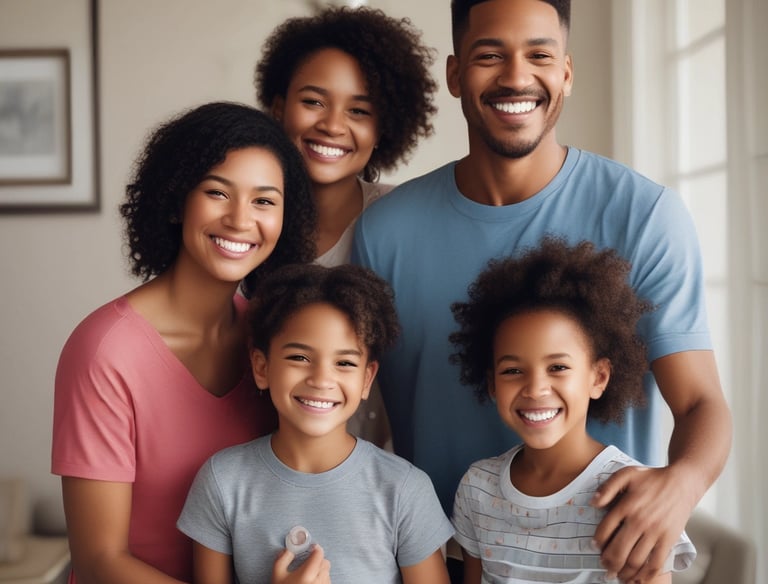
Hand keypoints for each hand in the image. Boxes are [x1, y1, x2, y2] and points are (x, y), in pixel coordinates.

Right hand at [271, 544, 330, 583]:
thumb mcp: (278, 573)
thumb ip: (283, 558)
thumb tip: (290, 549)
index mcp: (307, 574)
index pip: (319, 555)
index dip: (316, 549)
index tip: (312, 548)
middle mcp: (318, 581)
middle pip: (325, 563)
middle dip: (318, 560)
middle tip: (309, 562)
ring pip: (327, 573)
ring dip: (321, 570)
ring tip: (310, 574)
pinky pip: (327, 582)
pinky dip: (322, 579)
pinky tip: (312, 582)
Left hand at [591, 465, 694, 582]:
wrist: (682, 483)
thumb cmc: (652, 478)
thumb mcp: (626, 474)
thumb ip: (608, 487)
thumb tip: (593, 503)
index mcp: (627, 505)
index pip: (605, 530)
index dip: (597, 542)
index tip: (594, 547)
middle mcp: (640, 521)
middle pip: (619, 550)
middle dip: (608, 563)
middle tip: (604, 568)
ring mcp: (655, 532)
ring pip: (636, 560)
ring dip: (624, 572)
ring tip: (618, 576)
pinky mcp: (669, 540)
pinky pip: (656, 563)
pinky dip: (645, 575)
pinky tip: (637, 579)